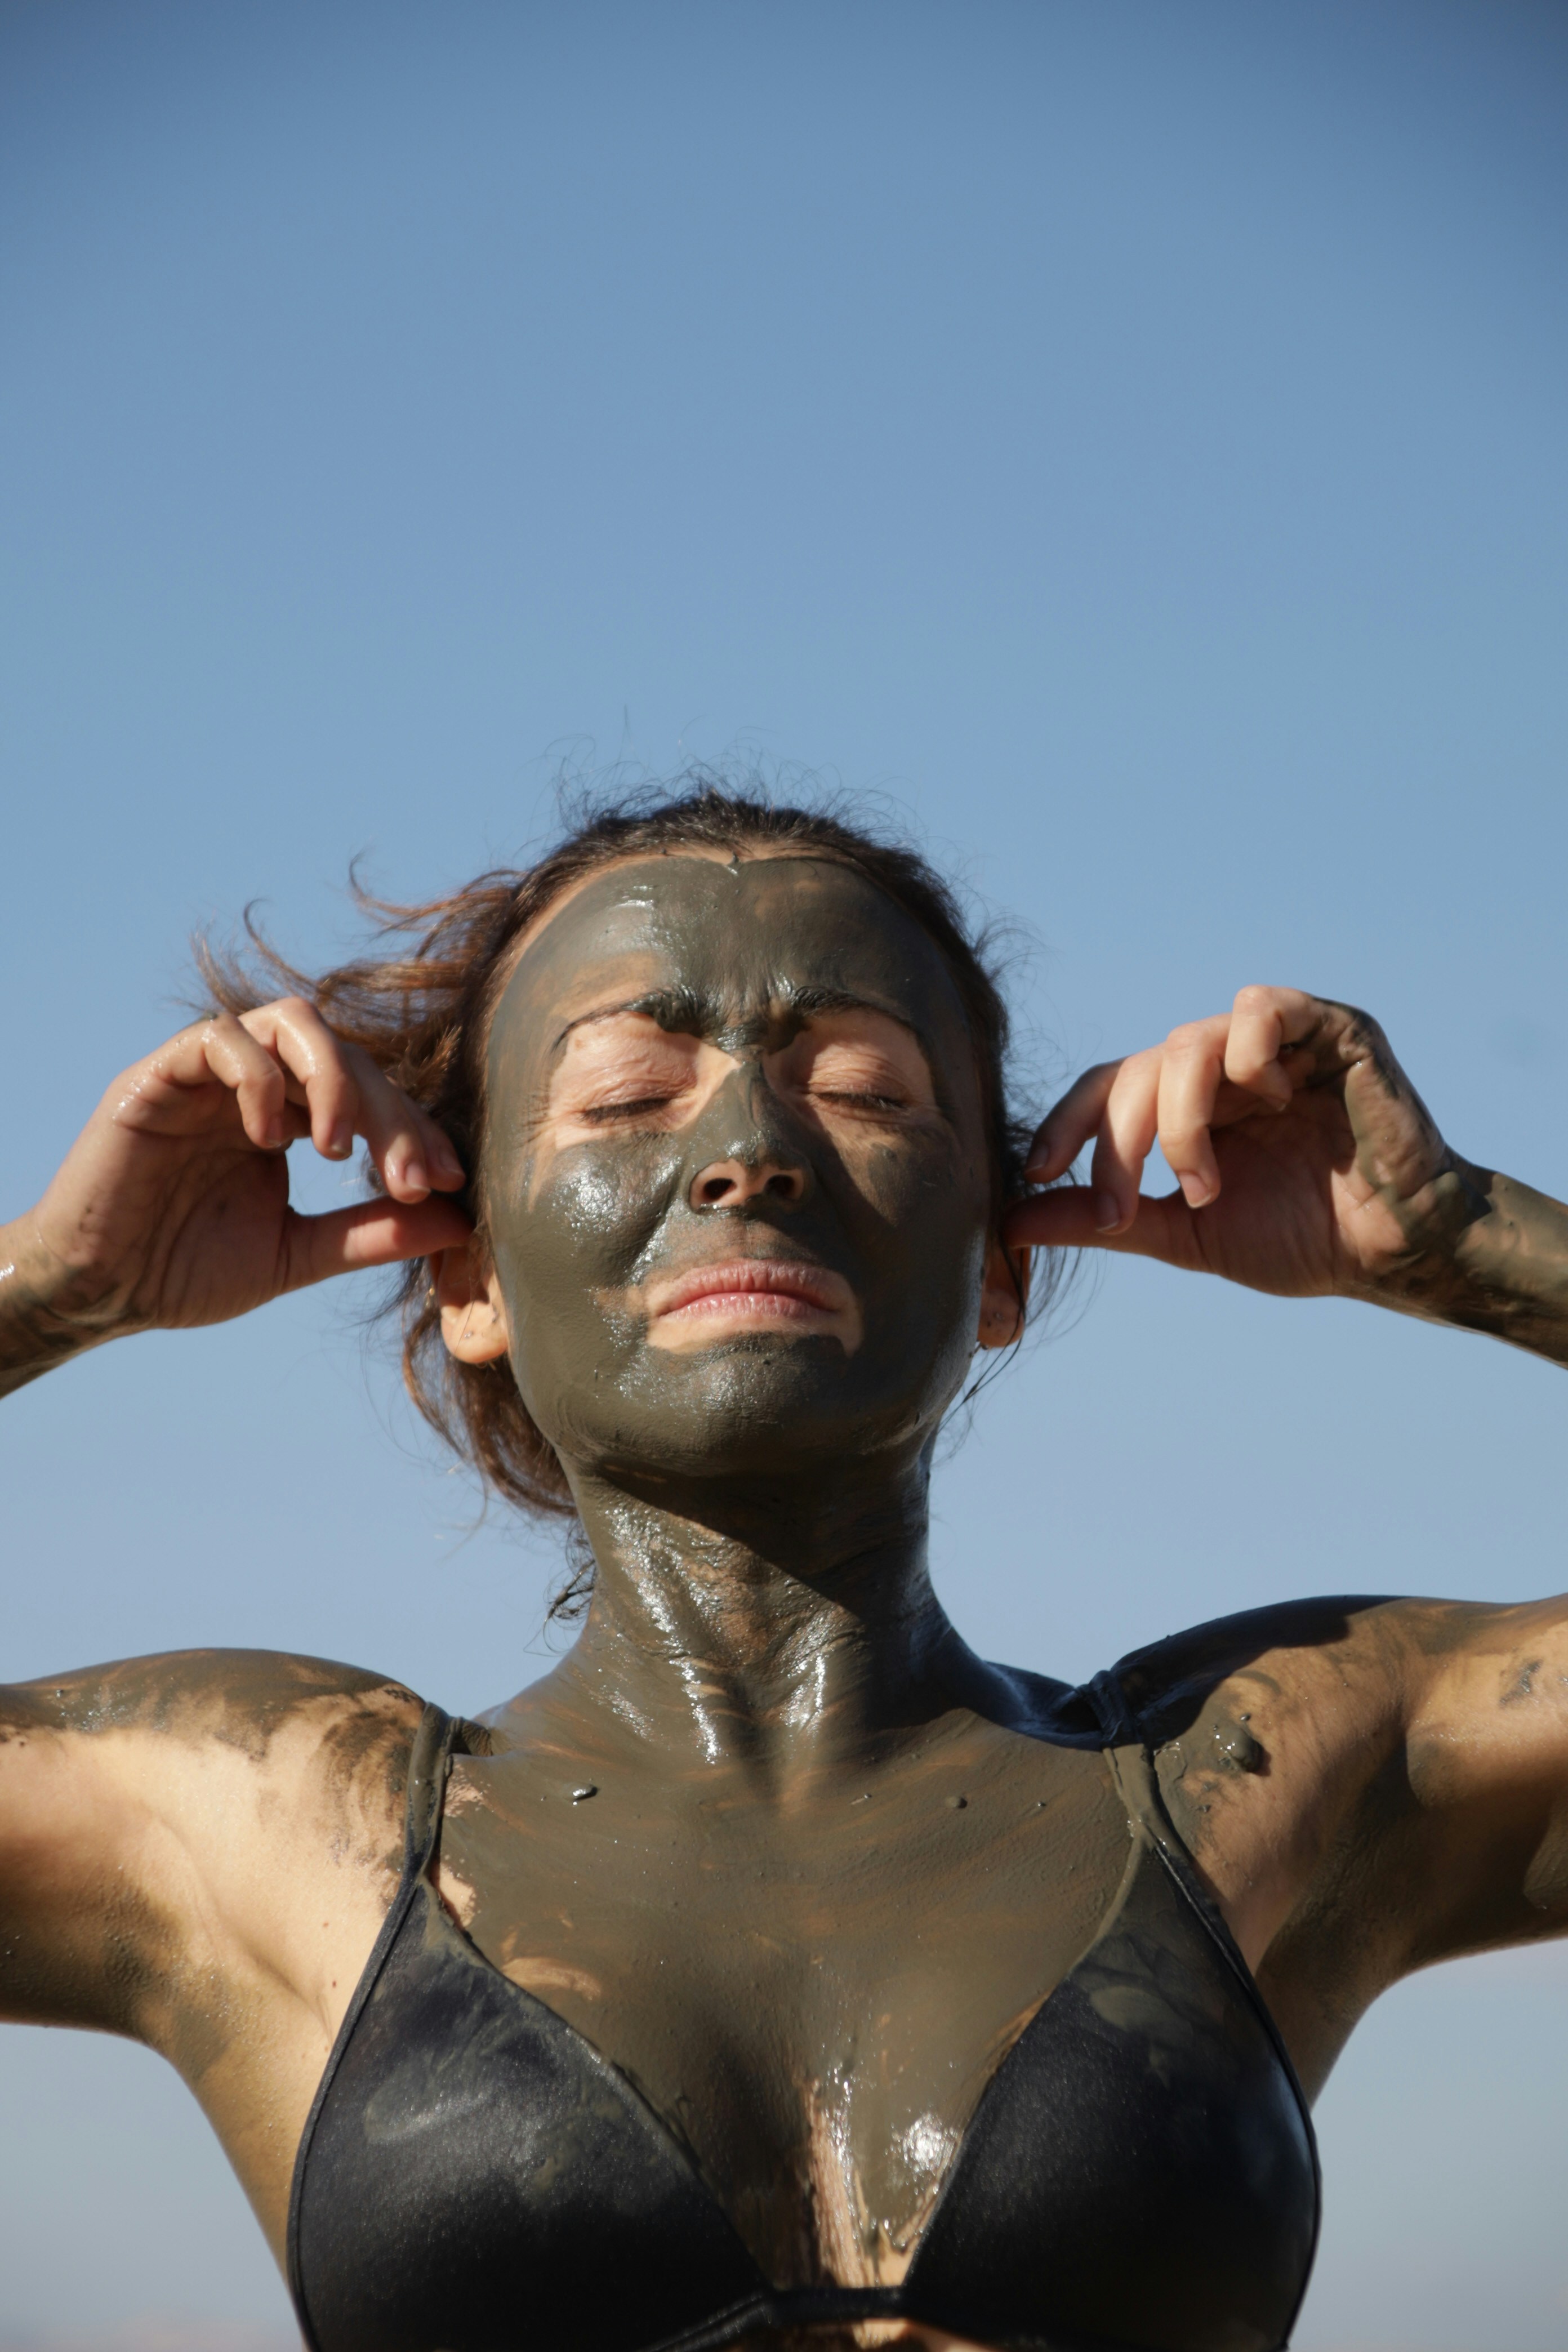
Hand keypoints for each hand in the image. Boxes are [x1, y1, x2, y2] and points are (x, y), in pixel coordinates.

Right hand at [4, 999, 470, 1359]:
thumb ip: (371, 1232)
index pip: (371, 1096)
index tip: (449, 1182)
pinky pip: (219, 1039)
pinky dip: (257, 1079)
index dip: (415, 1130)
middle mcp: (254, 1084)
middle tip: (410, 1177)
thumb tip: (461, 1221)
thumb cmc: (183, 1272)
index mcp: (288, 1118)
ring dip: (332, 1079)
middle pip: (346, 1055)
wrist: (96, 1293)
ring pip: (292, 1022)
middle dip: (390, 1114)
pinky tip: (270, 1139)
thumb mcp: (295, 1254)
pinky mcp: (158, 1075)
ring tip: (336, 1149)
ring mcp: (207, 1073)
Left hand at [1004, 986, 1476, 1300]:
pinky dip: (1244, 1053)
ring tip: (1203, 1187)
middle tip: (1119, 1211)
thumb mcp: (1185, 1234)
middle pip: (1137, 1071)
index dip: (1065, 1124)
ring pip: (1186, 1043)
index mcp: (1193, 1103)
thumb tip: (1011, 1221)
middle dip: (1116, 1145)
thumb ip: (1107, 1221)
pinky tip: (1268, 1105)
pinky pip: (1261, 1007)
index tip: (1037, 1173)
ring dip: (1177, 1120)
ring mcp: (1277, 1042)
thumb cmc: (1304, 1239)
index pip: (1109, 1088)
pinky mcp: (1331, 1029)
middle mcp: (1227, 1064)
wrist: (1395, 1253)